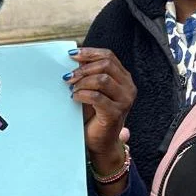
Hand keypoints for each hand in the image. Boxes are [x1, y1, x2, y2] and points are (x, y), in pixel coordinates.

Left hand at [65, 48, 135, 169]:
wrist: (100, 142)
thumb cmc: (94, 115)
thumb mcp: (91, 90)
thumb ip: (87, 74)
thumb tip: (73, 58)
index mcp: (123, 78)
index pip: (109, 56)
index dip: (89, 53)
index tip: (72, 55)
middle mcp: (128, 88)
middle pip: (106, 65)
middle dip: (83, 68)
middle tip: (68, 77)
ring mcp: (124, 101)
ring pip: (102, 79)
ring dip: (82, 82)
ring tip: (72, 89)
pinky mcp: (115, 113)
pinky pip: (97, 97)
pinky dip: (82, 95)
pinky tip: (74, 98)